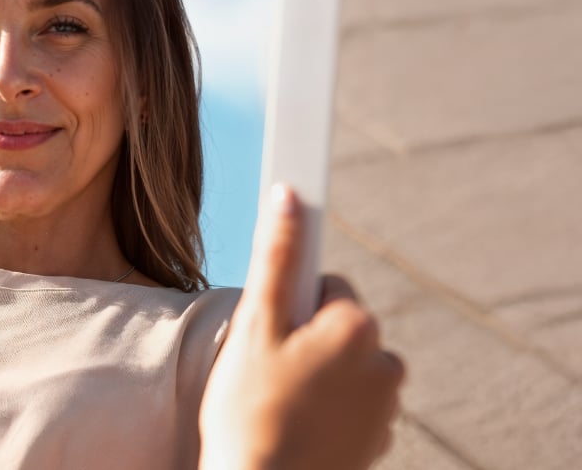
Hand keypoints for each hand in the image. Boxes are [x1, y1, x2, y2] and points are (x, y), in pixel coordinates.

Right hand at [198, 185, 403, 469]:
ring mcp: (385, 405)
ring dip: (316, 373)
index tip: (275, 324)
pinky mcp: (378, 438)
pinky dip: (327, 408)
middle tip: (267, 367)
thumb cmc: (249, 409)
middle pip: (337, 325)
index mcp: (357, 327)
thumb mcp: (255, 324)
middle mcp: (384, 362)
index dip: (290, 304)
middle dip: (304, 338)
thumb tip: (288, 196)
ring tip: (278, 400)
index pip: (327, 285)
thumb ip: (276, 256)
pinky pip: (351, 403)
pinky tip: (295, 423)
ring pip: (344, 364)